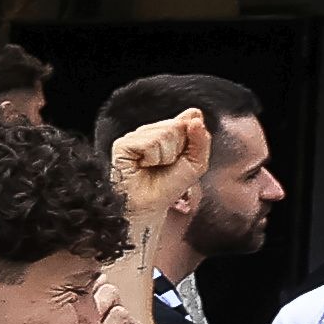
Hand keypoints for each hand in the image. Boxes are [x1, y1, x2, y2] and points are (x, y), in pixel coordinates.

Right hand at [108, 108, 211, 260]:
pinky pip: (150, 141)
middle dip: (178, 149)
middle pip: (177, 125)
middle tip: (166, 166)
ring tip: (153, 167)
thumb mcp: (196, 163)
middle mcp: (150, 131)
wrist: (149, 207)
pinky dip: (152, 158)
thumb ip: (201, 139)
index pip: (189, 119)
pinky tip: (143, 166)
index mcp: (166, 132)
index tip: (182, 158)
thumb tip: (195, 115)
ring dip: (165, 156)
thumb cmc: (168, 187)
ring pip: (164, 132)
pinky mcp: (122, 144)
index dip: (191, 139)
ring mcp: (135, 136)